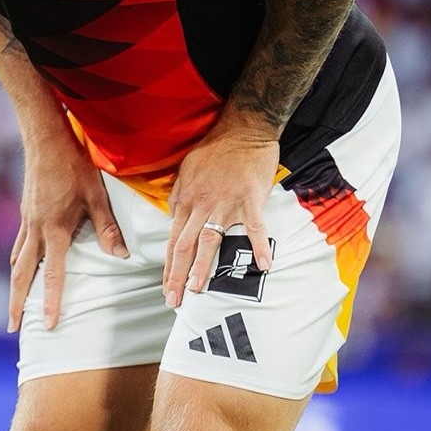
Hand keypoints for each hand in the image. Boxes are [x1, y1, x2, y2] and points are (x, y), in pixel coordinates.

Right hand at [8, 134, 128, 333]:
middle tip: (13, 327)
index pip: (53, 273)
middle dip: (17, 302)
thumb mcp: (96, 195)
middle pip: (22, 273)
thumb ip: (107, 227)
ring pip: (16, 260)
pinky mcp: (26, 211)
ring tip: (14, 304)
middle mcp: (36, 228)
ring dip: (15, 284)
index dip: (52, 301)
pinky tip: (20, 266)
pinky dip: (17, 262)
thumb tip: (121, 256)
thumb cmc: (74, 164)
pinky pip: (18, 244)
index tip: (49, 324)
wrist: (45, 138)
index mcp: (55, 228)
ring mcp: (27, 220)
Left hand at [162, 120, 278, 308]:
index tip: (166, 288)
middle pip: (186, 245)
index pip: (174, 240)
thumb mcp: (186, 170)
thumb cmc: (215, 150)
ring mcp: (226, 203)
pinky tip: (264, 264)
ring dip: (204, 267)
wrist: (243, 129)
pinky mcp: (250, 198)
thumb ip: (179, 196)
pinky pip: (254, 226)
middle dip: (178, 276)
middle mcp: (202, 204)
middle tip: (174, 301)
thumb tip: (173, 217)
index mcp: (187, 200)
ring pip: (211, 240)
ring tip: (198, 290)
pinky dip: (259, 245)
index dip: (169, 267)